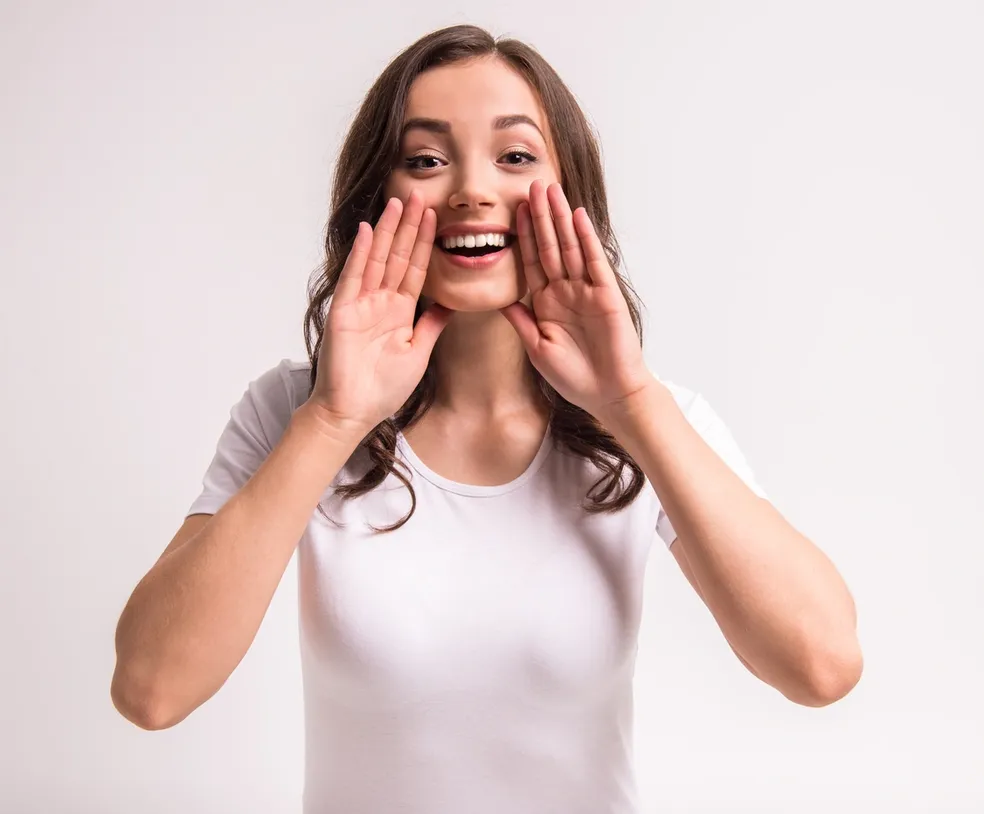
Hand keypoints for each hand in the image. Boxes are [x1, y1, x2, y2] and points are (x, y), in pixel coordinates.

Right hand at [308, 190, 452, 433]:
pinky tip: (370, 230)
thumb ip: (432, 325)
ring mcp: (361, 304)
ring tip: (398, 202)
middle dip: (409, 226)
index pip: (415, 269)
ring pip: (378, 259)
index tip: (435, 216)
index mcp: (400, 311)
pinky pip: (355, 277)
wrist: (355, 412)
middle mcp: (380, 302)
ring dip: (388, 231)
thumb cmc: (383, 389)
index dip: (425, 242)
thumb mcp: (418, 352)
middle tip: (419, 195)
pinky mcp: (344, 312)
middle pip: (398, 256)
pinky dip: (362, 254)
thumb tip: (451, 305)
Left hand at [499, 180, 655, 420]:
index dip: (523, 235)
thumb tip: (498, 299)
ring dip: (560, 218)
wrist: (607, 393)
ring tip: (551, 190)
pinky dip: (585, 239)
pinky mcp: (606, 295)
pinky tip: (577, 216)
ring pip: (569, 246)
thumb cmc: (573, 376)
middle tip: (531, 185)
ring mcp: (586, 290)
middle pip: (550, 245)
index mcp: (546, 302)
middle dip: (541, 216)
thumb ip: (520, 320)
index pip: (531, 261)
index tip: (513, 211)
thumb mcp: (536, 346)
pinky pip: (593, 262)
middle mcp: (565, 290)